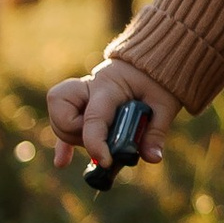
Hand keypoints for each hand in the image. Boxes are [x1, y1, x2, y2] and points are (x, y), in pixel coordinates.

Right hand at [46, 62, 179, 173]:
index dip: (95, 143)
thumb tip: (152, 158)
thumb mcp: (164, 103)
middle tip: (108, 143)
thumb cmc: (158, 80)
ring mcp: (81, 95)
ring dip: (75, 138)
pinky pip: (63, 122)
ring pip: (59, 120)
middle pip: (64, 118)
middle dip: (83, 138)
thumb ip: (156, 131)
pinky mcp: (80, 104)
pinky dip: (64, 143)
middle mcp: (88, 88)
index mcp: (108, 87)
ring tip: (103, 140)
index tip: (105, 161)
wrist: (151, 60)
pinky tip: (62, 162)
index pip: (93, 117)